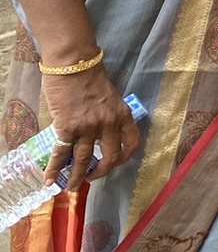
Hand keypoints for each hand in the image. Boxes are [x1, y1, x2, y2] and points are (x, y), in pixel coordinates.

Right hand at [40, 65, 139, 185]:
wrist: (74, 65)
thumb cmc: (90, 76)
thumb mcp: (110, 96)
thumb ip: (108, 114)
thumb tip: (100, 130)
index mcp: (123, 115)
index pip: (132, 143)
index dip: (125, 157)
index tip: (117, 163)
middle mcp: (109, 124)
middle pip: (110, 157)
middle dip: (101, 172)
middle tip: (92, 178)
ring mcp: (88, 128)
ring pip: (85, 160)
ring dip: (77, 176)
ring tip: (72, 186)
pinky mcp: (67, 128)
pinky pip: (62, 154)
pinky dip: (55, 169)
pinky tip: (51, 179)